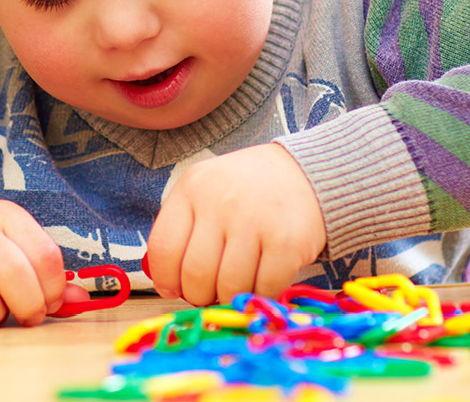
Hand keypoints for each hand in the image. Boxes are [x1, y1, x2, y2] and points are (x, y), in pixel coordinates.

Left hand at [146, 143, 325, 305]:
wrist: (306, 173)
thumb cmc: (247, 190)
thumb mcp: (206, 191)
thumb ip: (183, 229)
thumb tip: (167, 284)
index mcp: (193, 187)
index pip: (163, 248)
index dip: (165, 278)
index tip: (173, 288)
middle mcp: (221, 202)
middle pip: (195, 275)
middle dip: (199, 294)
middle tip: (209, 291)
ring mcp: (256, 221)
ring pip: (228, 287)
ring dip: (230, 296)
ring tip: (237, 284)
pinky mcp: (288, 242)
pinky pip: (263, 289)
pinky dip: (261, 293)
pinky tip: (263, 279)